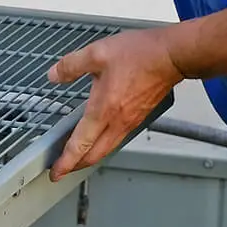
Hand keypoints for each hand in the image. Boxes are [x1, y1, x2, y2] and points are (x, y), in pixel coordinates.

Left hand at [47, 28, 182, 180]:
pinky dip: (105, 144)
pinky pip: (119, 138)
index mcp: (103, 110)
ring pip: (108, 148)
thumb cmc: (142, 55)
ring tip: (80, 155)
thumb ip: (72, 65)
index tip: (56, 172)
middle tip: (64, 168)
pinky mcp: (140, 116)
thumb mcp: (97, 53)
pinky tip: (102, 135)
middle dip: (77, 166)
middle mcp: (118, 121)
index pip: (80, 145)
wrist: (172, 56)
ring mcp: (131, 121)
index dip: (65, 162)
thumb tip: (54, 74)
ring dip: (92, 156)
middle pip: (95, 155)